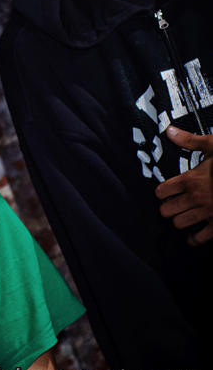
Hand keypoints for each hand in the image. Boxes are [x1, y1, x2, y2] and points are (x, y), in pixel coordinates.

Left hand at [155, 127, 212, 245]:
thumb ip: (190, 141)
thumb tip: (170, 131)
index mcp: (191, 179)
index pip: (162, 191)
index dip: (162, 192)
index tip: (165, 192)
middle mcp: (196, 198)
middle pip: (166, 210)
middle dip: (167, 208)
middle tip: (172, 205)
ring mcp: (208, 212)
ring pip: (179, 224)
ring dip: (179, 221)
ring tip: (183, 216)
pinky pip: (201, 238)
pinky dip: (195, 239)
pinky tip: (194, 236)